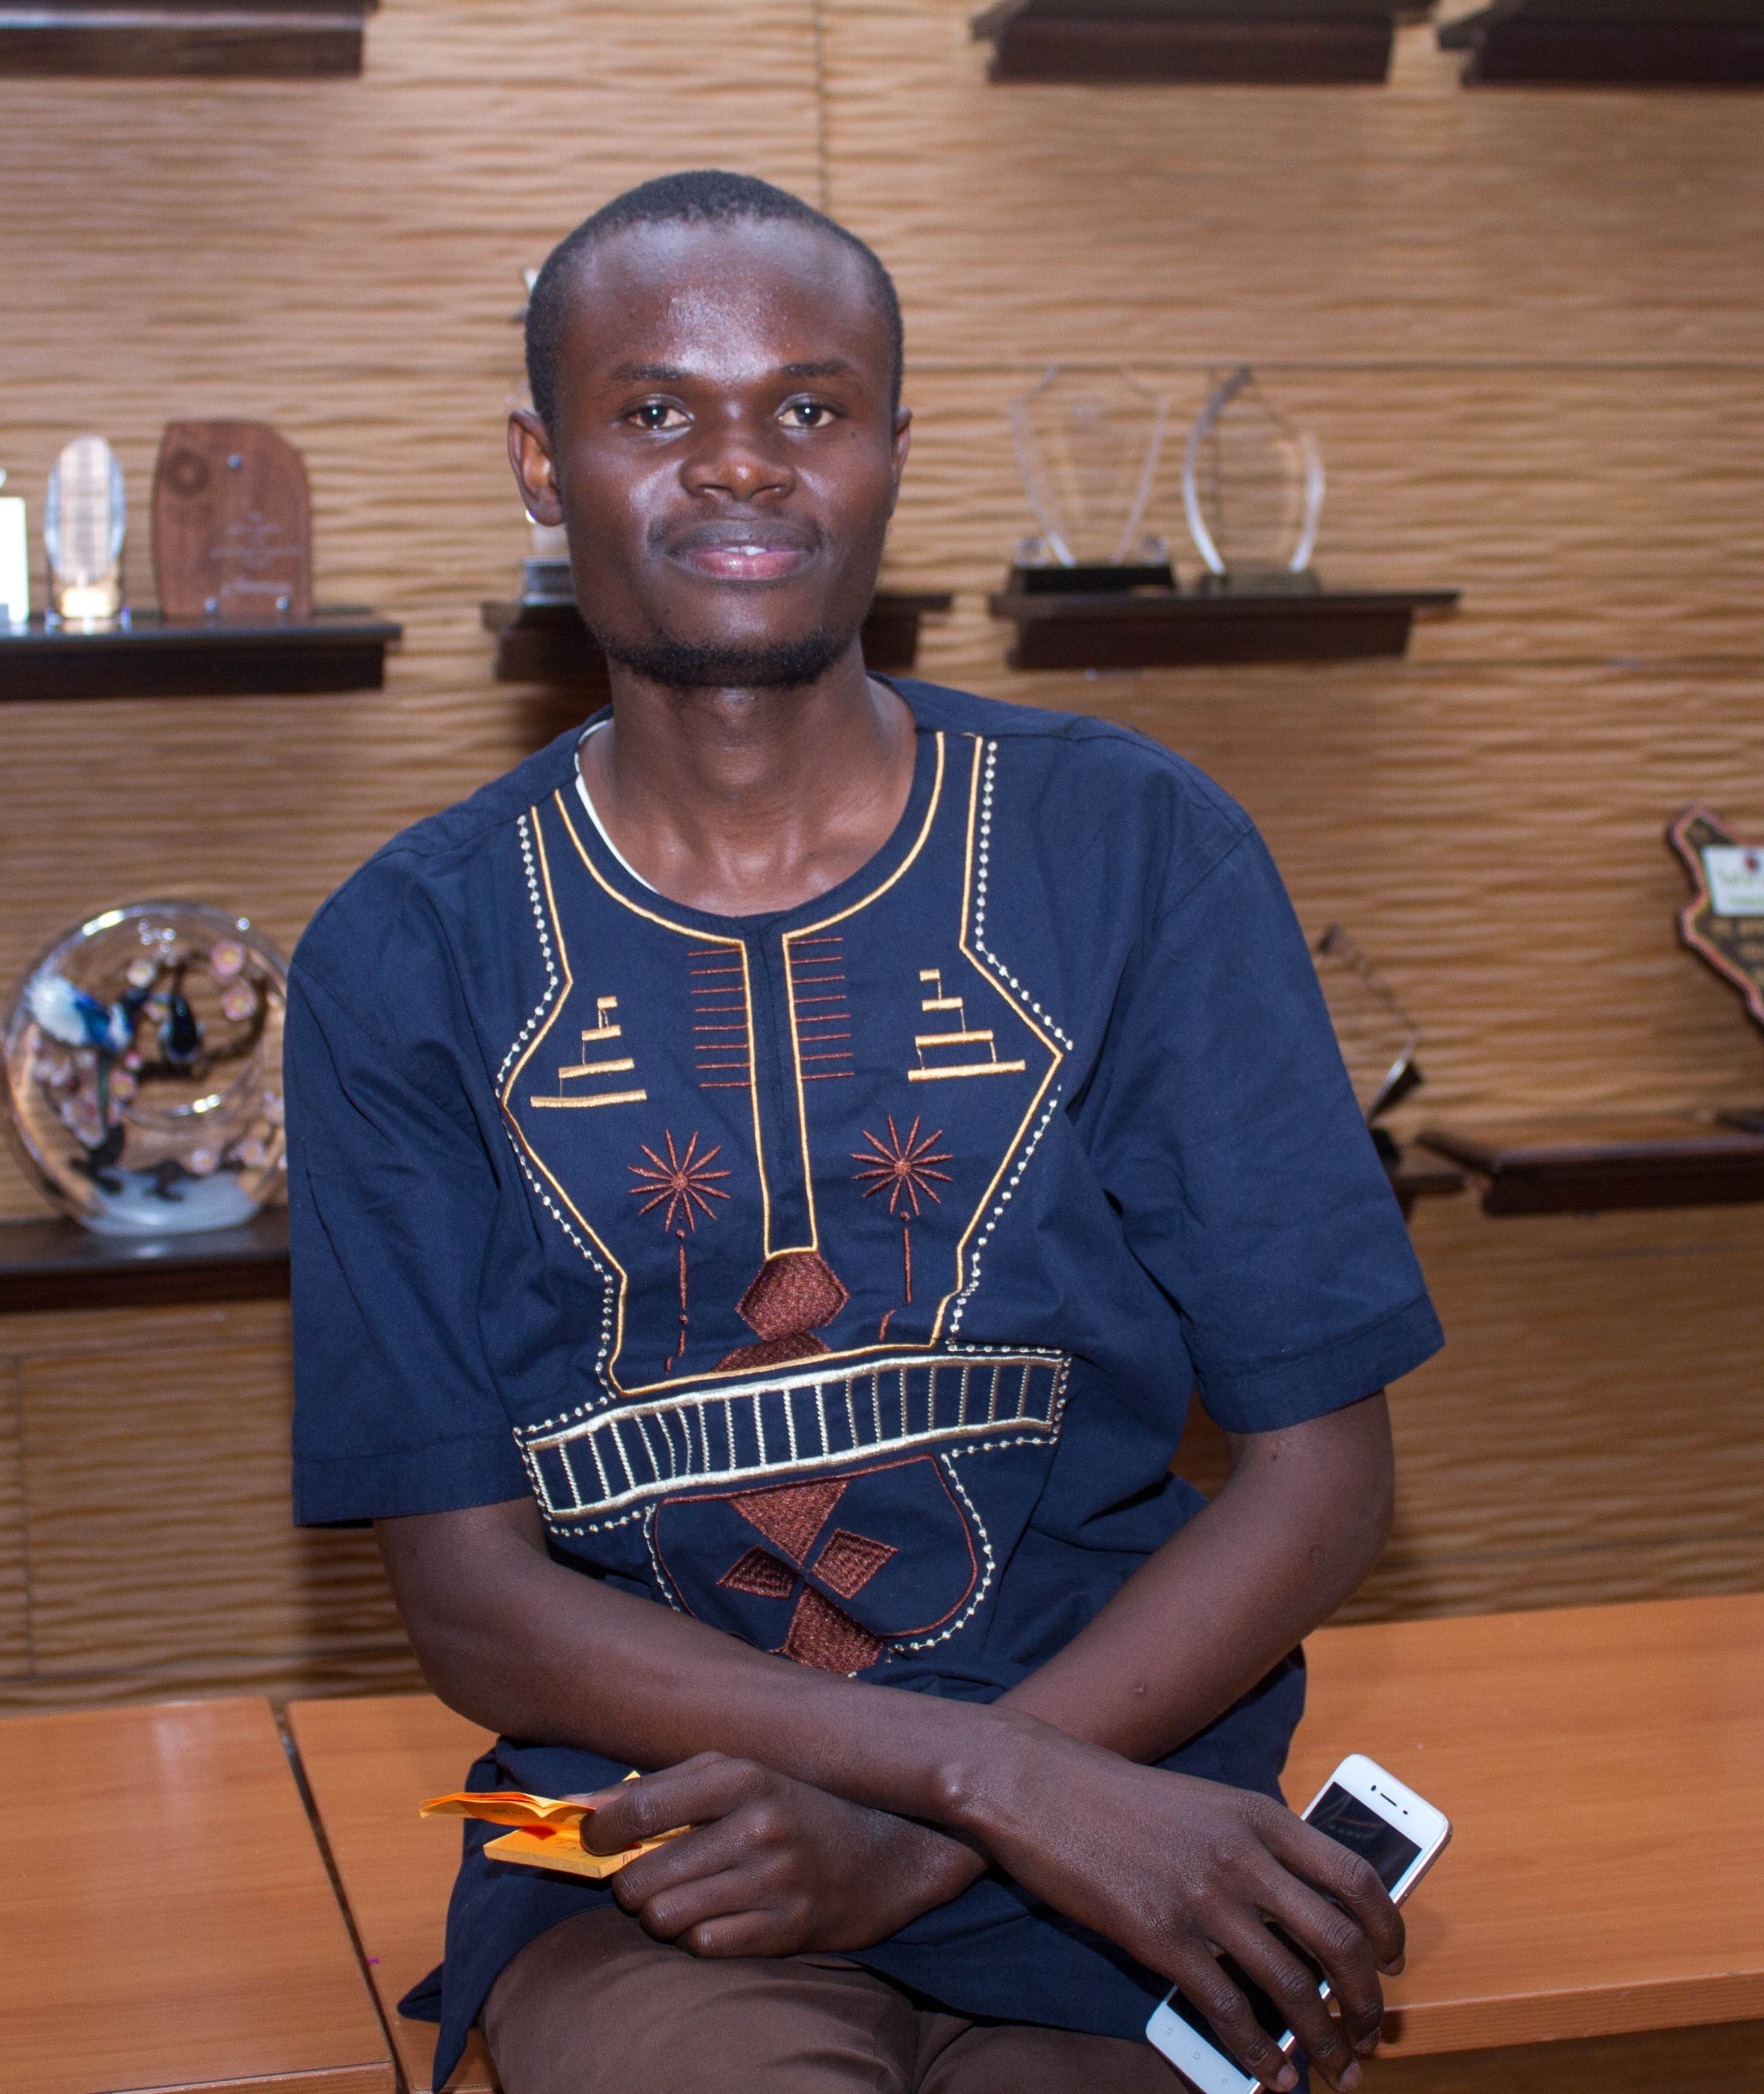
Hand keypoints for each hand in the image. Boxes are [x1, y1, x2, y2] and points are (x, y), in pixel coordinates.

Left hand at [575, 1753, 985, 1957]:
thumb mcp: (734, 1775)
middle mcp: (758, 1826)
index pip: (640, 1809)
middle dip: (630, 1885)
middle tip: (647, 1876)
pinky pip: (703, 1946)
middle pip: (642, 1879)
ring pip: (664, 1920)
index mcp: (741, 1777)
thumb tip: (577, 1806)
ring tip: (683, 1896)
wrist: (884, 1852)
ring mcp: (775, 1882)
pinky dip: (699, 1936)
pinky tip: (720, 1916)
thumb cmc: (793, 1805)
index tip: (597, 1840)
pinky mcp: (786, 1930)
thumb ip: (658, 1787)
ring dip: (661, 1914)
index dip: (601, 1832)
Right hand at [963, 1719, 1405, 2093]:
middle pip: (1339, 1944)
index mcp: (1261, 1816)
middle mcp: (1244, 1857)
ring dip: (1323, 2041)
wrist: (1044, 1790)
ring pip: (1292, 1988)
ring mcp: (1204, 1900)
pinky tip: (1272, 2074)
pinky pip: (1230, 2012)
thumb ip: (1257, 1846)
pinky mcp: (1162, 1939)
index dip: (1388, 1930)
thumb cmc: (1124, 1800)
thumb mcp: (1208, 1805)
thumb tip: (1304, 1912)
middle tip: (1367, 2034)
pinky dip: (1260, 2055)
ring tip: (1334, 2069)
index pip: (1355, 1880)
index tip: (1393, 1964)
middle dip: (1365, 2003)